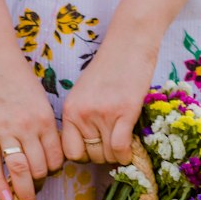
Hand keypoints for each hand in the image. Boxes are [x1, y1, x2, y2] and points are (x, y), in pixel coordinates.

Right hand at [0, 43, 63, 199]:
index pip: (56, 157)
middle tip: (36, 191)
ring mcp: (3, 130)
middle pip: (39, 167)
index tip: (49, 173)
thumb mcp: (38, 98)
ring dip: (24, 192)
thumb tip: (44, 150)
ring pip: (19, 170)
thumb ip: (42, 124)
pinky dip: (0, 185)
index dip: (55, 170)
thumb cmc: (16, 73)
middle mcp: (27, 127)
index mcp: (44, 119)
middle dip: (40, 183)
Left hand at [61, 31, 158, 167]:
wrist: (130, 43)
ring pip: (107, 155)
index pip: (69, 152)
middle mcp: (83, 113)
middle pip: (90, 156)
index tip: (95, 150)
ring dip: (117, 156)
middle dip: (103, 156)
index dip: (84, 156)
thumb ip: (82, 118)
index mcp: (70, 109)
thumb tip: (88, 148)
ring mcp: (103, 113)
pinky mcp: (125, 111)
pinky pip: (121, 148)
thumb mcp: (85, 94)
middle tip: (113, 145)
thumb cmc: (110, 69)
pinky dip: (127, 155)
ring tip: (124, 142)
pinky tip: (131, 150)